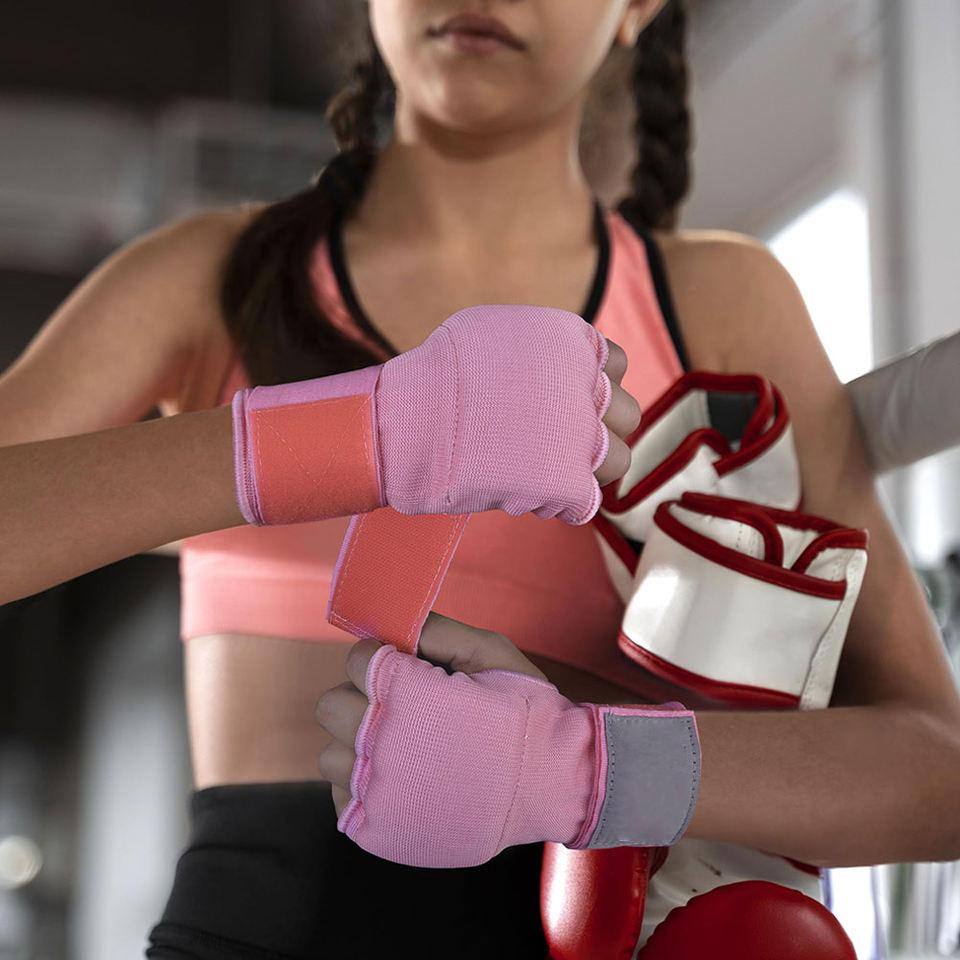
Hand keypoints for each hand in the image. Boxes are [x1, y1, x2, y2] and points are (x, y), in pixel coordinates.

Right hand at [235, 305, 639, 525]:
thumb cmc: (436, 379)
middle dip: (596, 428)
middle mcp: (584, 385)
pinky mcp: (564, 483)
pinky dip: (563, 503)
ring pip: (620, 461)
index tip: (565, 401)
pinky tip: (530, 495)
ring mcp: (578, 436)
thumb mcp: (494, 332)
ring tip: (549, 471)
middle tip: (557, 440)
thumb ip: (542, 348)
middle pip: (627, 414)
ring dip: (589, 469)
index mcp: (570, 342)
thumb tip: (570, 363)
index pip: (617, 367)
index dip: (592, 387)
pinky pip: (587, 501)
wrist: (403, 426)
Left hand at [315, 611, 698, 867]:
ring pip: (331, 757)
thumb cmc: (525, 712)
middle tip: (403, 710)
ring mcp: (380, 791)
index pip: (356, 660)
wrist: (556, 781)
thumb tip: (395, 621)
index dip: (382, 660)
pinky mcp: (382, 830)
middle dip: (363, 700)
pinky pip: (342, 801)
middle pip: (332, 706)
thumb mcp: (489, 651)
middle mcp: (384, 740)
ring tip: (405, 750)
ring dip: (360, 748)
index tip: (407, 670)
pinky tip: (402, 781)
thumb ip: (436, 630)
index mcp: (407, 692)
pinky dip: (364, 790)